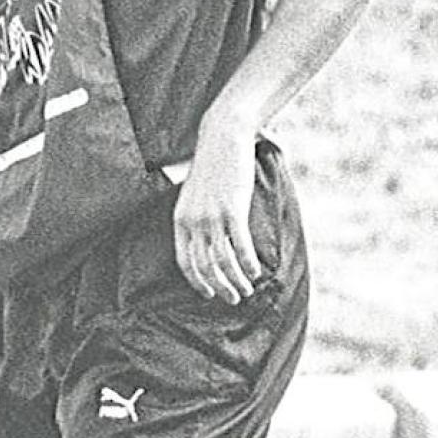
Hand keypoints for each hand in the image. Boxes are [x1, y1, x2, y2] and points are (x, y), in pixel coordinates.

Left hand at [172, 128, 260, 305]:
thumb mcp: (193, 194)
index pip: (184, 262)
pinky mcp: (233, 210)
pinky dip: (248, 264)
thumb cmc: (212, 166)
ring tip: (246, 290)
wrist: (223, 138)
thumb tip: (204, 242)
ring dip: (236, 280)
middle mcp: (193, 222)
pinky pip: (240, 247)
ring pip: (223, 261)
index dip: (197, 282)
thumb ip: (194, 217)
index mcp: (180, 219)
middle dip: (220, 288)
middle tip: (234, 299)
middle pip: (204, 267)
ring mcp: (212, 217)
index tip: (209, 294)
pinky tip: (256, 272)